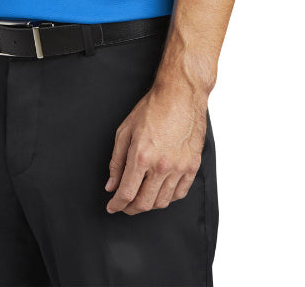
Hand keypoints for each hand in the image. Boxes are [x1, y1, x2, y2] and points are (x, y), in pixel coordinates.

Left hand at [104, 84, 207, 214]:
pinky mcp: (193, 166)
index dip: (116, 204)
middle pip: (144, 203)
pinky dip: (168, 198)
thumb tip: (112, 185)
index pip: (126, 193)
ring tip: (141, 198)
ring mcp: (179, 167)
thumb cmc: (152, 108)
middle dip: (130, 209)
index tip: (112, 206)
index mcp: (141, 156)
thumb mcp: (125, 130)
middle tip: (124, 205)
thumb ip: (116, 161)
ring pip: (162, 202)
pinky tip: (159, 191)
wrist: (181, 95)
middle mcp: (161, 165)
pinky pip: (180, 193)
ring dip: (149, 205)